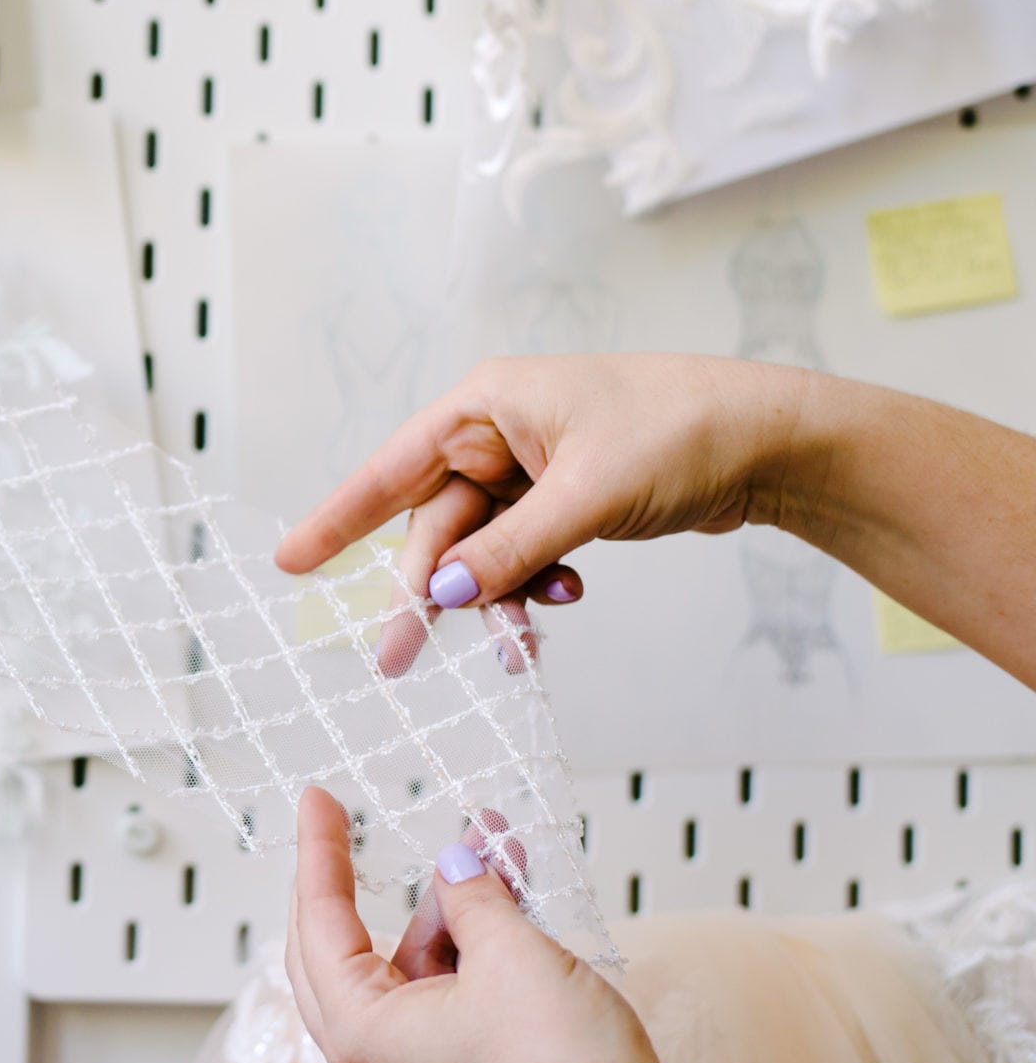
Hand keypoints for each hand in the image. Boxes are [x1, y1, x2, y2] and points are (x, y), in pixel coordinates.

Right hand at [276, 354, 807, 609]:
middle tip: (401, 658)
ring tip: (518, 642)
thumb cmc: (683, 432)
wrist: (773, 440)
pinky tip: (564, 599)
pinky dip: (531, 587)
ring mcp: (531, 470)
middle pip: (435, 524)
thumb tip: (445, 592)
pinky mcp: (563, 501)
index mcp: (486, 405)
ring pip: (479, 551)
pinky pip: (518, 556)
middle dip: (430, 590)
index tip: (289, 561)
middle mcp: (497, 433)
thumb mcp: (589, 494)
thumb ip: (511, 548)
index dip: (337, 517)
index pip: (391, 468)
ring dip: (493, 597)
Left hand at [286, 787, 664, 1062]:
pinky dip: (468, 943)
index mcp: (362, 1034)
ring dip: (445, 905)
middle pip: (342, 947)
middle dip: (368, 879)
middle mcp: (375, 1061)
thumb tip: (455, 867)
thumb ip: (474, 900)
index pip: (318, 923)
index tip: (318, 804)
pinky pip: (443, 991)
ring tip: (488, 849)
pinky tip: (505, 899)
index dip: (319, 853)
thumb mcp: (514, 959)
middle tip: (352, 825)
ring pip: (408, 965)